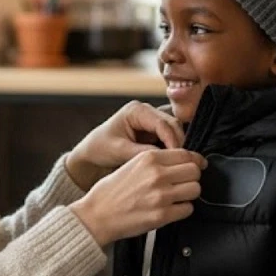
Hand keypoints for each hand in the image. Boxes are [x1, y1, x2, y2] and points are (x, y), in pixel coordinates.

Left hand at [66, 101, 184, 190]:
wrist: (92, 155)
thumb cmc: (100, 149)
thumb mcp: (120, 151)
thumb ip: (142, 153)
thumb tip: (164, 158)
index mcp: (136, 110)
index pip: (162, 123)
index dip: (172, 140)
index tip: (177, 157)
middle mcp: (146, 112)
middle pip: (172, 124)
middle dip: (179, 143)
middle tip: (183, 163)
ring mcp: (151, 121)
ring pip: (174, 131)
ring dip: (178, 147)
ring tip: (180, 164)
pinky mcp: (153, 132)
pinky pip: (169, 139)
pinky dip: (173, 150)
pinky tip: (174, 163)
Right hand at [69, 148, 204, 245]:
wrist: (96, 215)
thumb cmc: (111, 191)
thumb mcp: (131, 164)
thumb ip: (156, 161)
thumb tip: (183, 160)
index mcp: (149, 158)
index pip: (186, 154)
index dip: (193, 161)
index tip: (194, 166)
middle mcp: (157, 174)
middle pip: (195, 171)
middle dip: (191, 177)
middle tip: (183, 183)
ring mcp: (161, 195)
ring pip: (195, 189)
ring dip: (189, 194)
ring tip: (177, 197)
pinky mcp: (162, 215)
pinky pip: (188, 209)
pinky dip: (182, 210)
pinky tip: (171, 209)